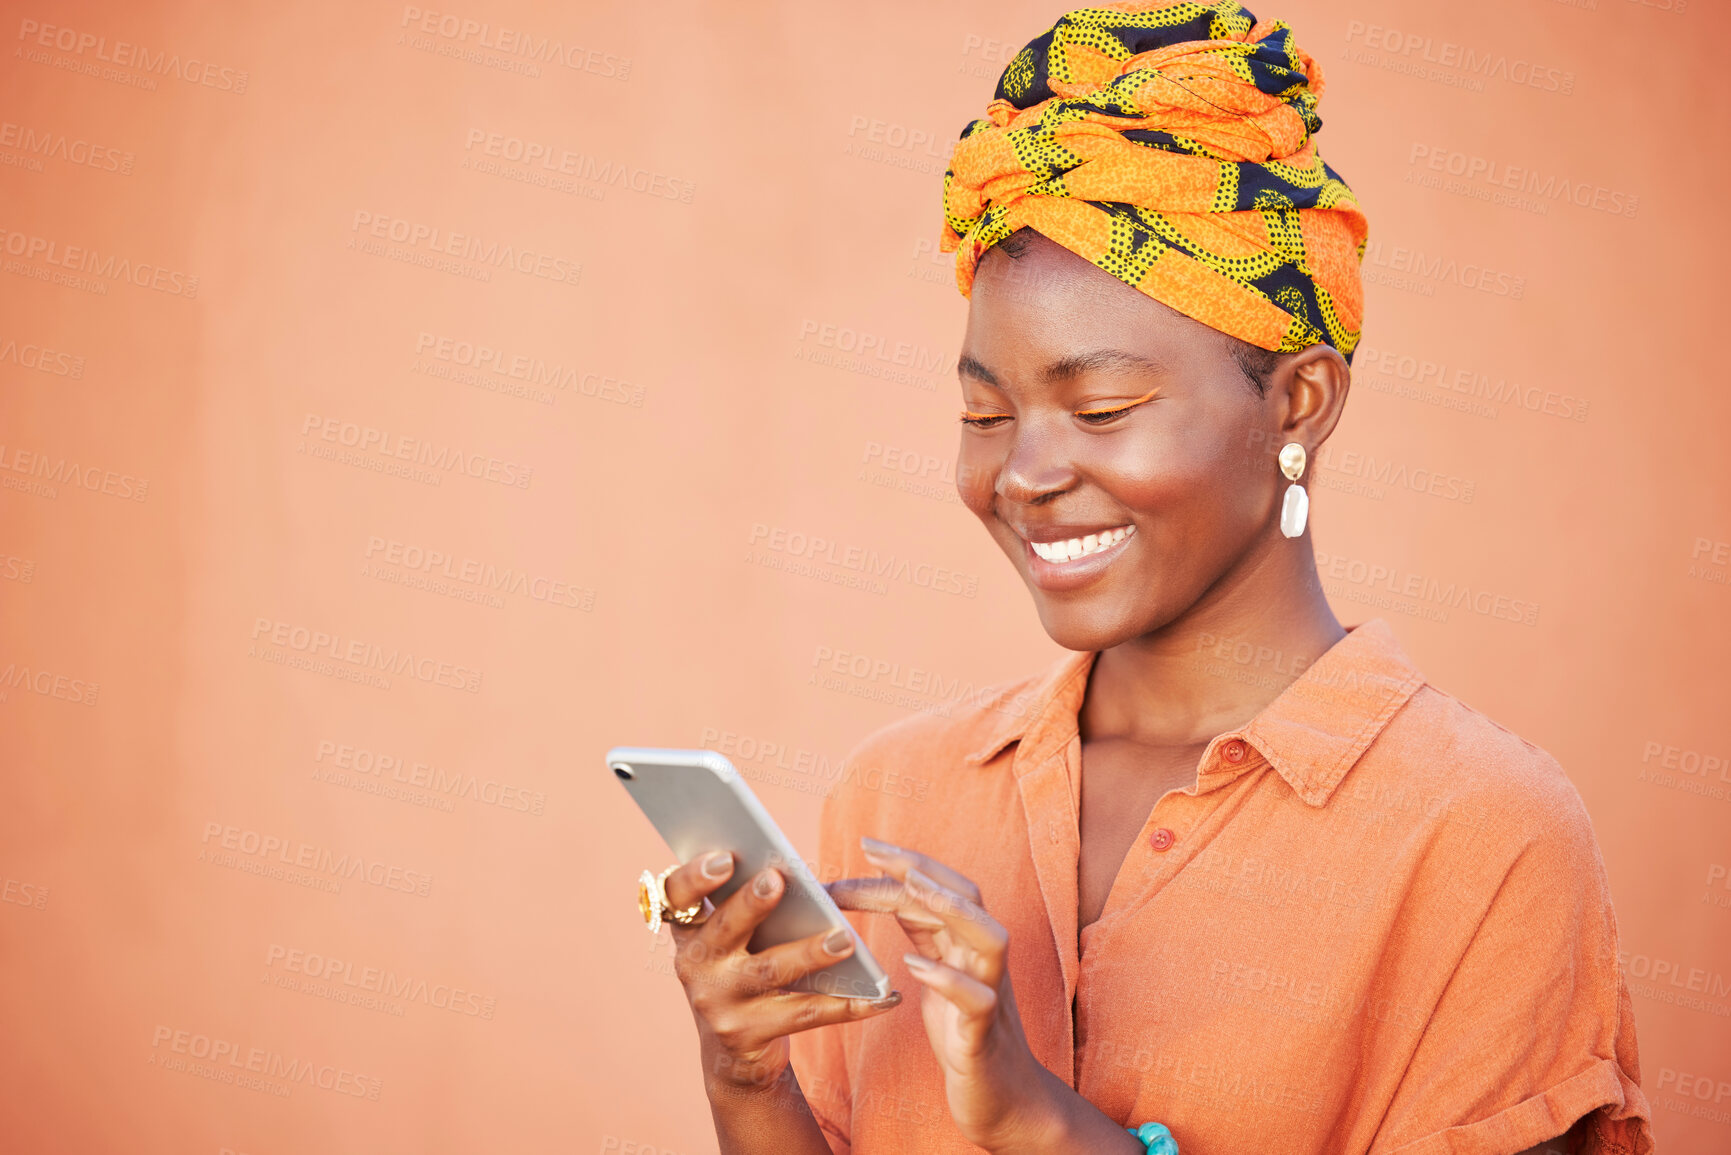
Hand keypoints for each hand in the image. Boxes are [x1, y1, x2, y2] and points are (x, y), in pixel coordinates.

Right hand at [661, 851, 902, 1096]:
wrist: (733, 1052)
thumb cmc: (742, 971)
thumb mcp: (731, 940)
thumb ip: (746, 905)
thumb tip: (789, 871)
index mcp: (691, 930)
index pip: (675, 896)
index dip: (695, 877)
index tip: (723, 857)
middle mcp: (695, 965)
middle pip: (724, 929)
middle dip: (751, 903)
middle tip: (778, 879)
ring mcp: (718, 1003)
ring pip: (770, 970)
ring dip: (809, 952)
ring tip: (845, 938)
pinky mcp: (748, 1034)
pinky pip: (804, 1013)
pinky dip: (845, 1004)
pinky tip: (880, 997)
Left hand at [829, 838, 1071, 1151]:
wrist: (1003, 1100)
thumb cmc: (965, 1033)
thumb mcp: (938, 973)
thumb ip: (923, 933)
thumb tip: (888, 888)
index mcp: (970, 944)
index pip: (945, 889)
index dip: (909, 863)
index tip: (867, 845)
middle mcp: (986, 961)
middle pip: (968, 898)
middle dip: (922, 868)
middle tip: (873, 851)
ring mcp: (992, 995)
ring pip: (990, 939)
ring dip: (952, 909)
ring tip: (911, 889)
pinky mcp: (985, 1035)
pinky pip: (979, 1000)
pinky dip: (950, 978)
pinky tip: (915, 966)